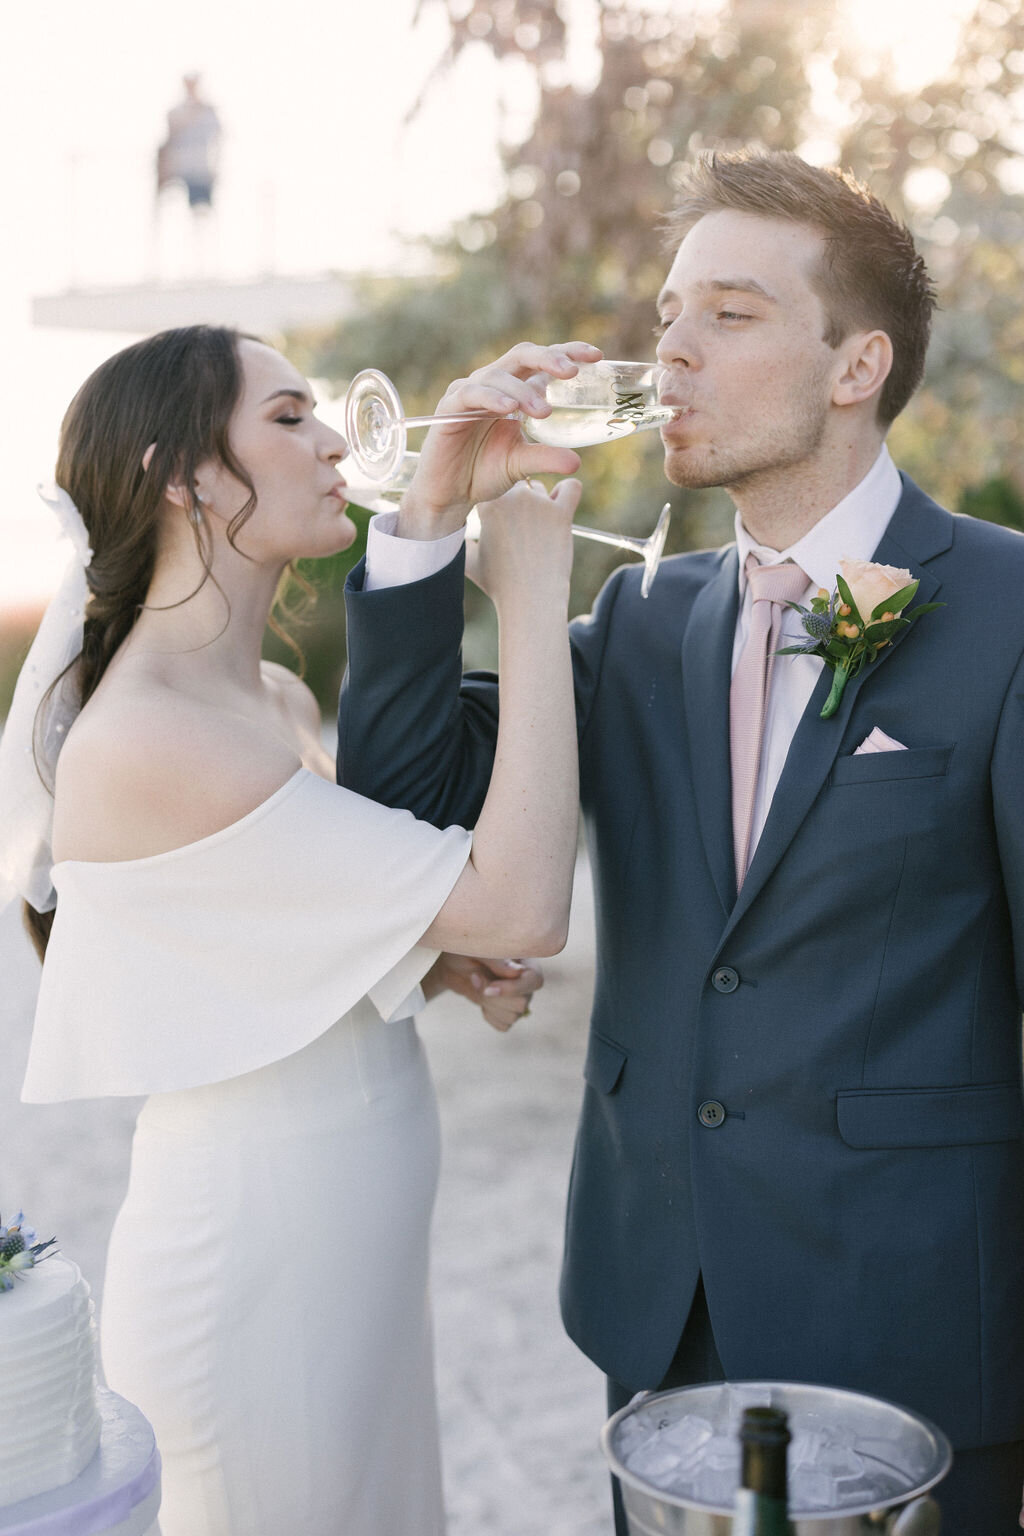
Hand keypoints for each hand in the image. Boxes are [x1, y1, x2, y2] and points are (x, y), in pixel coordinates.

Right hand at [398, 340, 601, 536]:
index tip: (597, 356)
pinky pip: (471, 394)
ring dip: (523, 391)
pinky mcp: (450, 407)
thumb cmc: (484, 472)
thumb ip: (546, 457)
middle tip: (572, 373)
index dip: (568, 352)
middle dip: (549, 359)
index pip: (542, 361)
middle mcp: (494, 384)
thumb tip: (576, 462)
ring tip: (543, 411)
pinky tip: (508, 408)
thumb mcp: (521, 464)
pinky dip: (491, 397)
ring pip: (498, 375)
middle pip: (523, 355)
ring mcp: (470, 392)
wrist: (449, 494)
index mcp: (515, 391)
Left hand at [425, 954, 543, 1031]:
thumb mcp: (476, 950)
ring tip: (476, 985)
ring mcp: (518, 997)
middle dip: (494, 998)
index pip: (534, 980)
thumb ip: (497, 959)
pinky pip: (504, 1025)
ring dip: (489, 1005)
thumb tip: (518, 972)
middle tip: (475, 979)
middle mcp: (525, 980)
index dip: (513, 989)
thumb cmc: (465, 951)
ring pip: (513, 1016)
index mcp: (524, 960)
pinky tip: (481, 1000)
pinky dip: (489, 1016)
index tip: (489, 989)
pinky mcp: (507, 1011)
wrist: (452, 965)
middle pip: (523, 1002)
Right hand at [467, 476, 581, 610]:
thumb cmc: (500, 584)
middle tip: (520, 529)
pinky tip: (561, 511)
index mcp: (487, 504)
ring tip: (538, 531)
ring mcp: (538, 503)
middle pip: (515, 484)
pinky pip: (571, 487)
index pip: (491, 487)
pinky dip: (567, 494)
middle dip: (516, 502)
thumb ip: (460, 543)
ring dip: (540, 502)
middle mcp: (512, 497)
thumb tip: (449, 538)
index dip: (497, 503)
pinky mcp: (562, 513)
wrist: (530, 600)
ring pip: (539, 486)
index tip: (502, 520)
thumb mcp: (470, 562)